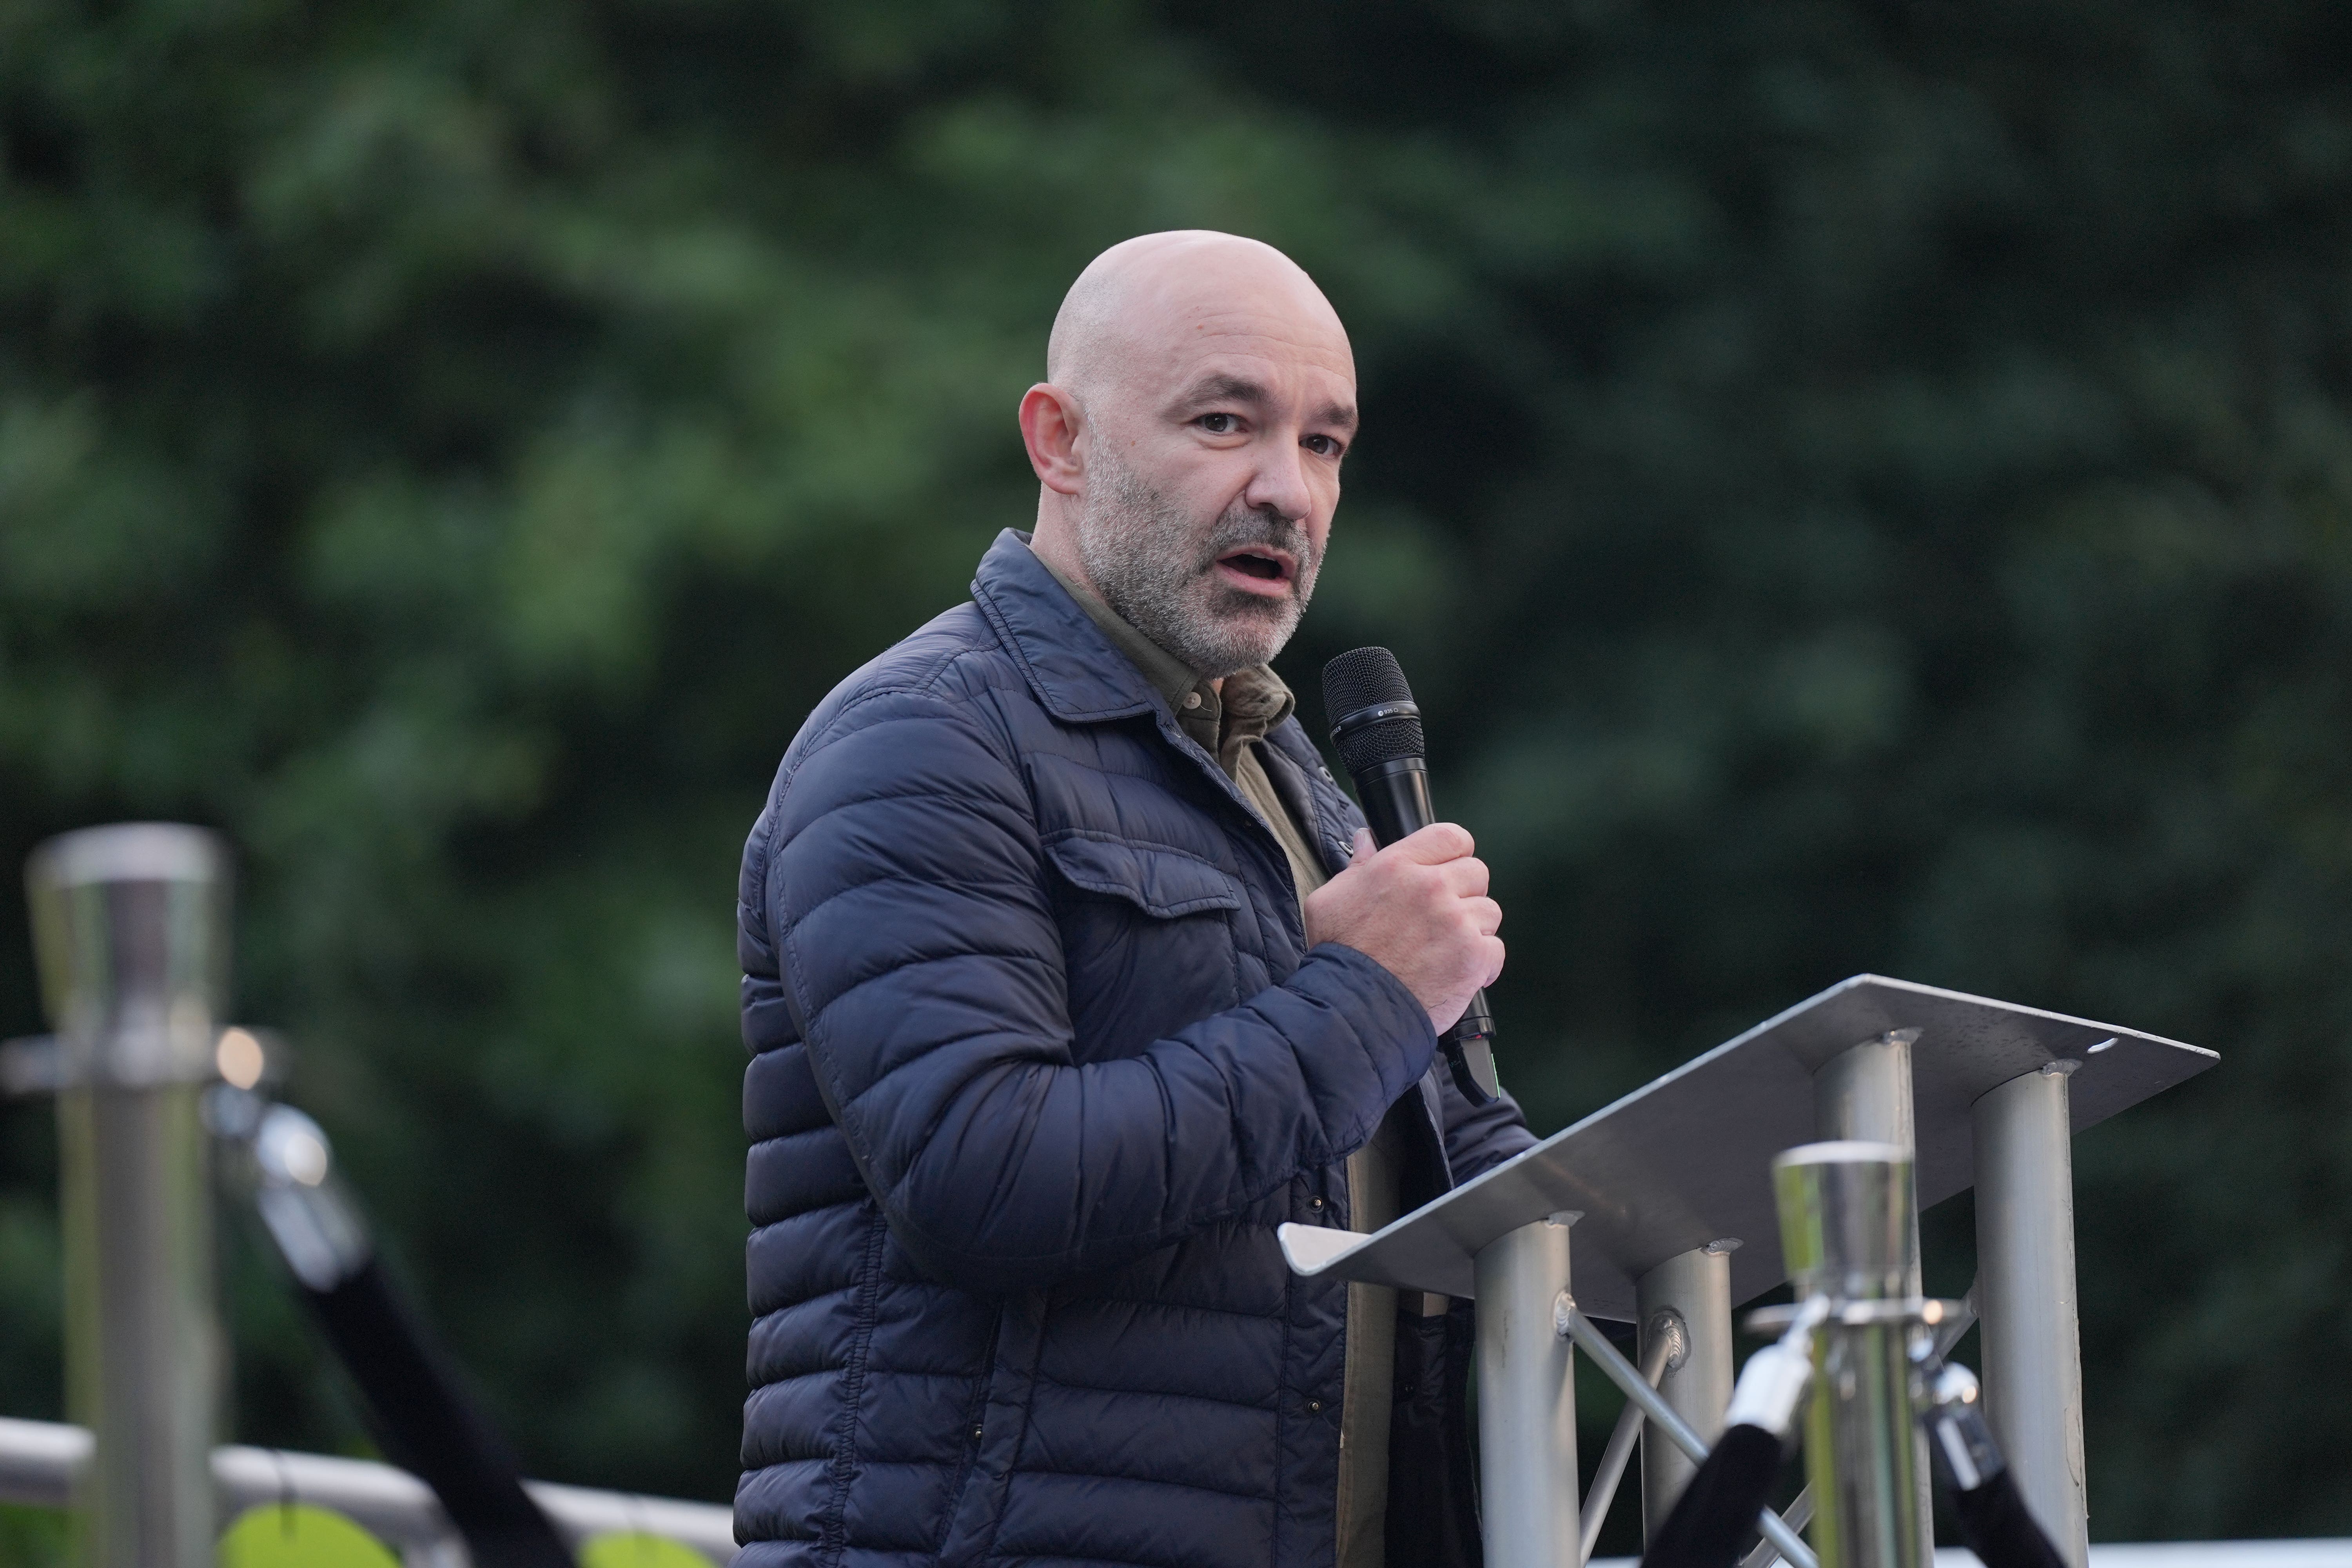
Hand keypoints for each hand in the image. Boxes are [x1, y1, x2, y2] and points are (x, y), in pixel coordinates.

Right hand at [1304, 823, 1504, 1033]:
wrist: (1354, 1007)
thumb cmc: (1340, 955)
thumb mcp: (1331, 900)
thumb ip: (1356, 866)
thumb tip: (1366, 840)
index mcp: (1398, 866)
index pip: (1451, 836)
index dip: (1454, 853)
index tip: (1447, 870)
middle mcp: (1431, 888)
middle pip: (1476, 872)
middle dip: (1464, 893)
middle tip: (1442, 917)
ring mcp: (1456, 921)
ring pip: (1489, 911)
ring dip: (1473, 929)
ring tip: (1446, 948)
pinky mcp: (1473, 956)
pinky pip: (1496, 948)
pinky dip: (1482, 963)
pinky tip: (1457, 971)